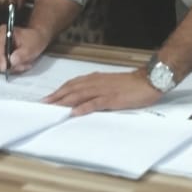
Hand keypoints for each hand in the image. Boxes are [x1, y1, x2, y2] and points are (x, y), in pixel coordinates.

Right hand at [0, 22, 48, 74]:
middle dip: (8, 65)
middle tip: (22, 67)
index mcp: (3, 33)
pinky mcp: (1, 56)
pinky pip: (3, 66)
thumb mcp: (31, 47)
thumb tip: (11, 61)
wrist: (36, 40)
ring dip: (13, 67)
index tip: (4, 67)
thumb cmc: (33, 40)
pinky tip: (22, 64)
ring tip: (25, 64)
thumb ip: (22, 54)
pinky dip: (13, 68)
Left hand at [44, 70, 162, 116]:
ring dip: (64, 101)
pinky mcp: (112, 98)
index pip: (72, 84)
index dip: (59, 91)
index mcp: (95, 79)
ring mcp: (103, 90)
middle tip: (43, 104)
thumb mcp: (110, 84)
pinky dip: (83, 107)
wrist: (148, 80)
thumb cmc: (130, 84)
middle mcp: (96, 82)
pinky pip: (95, 103)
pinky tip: (75, 112)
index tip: (48, 98)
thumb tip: (83, 98)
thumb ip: (97, 89)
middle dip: (56, 97)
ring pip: (79, 95)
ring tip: (53, 108)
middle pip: (71, 89)